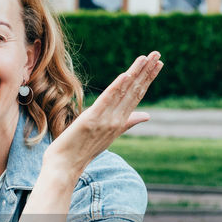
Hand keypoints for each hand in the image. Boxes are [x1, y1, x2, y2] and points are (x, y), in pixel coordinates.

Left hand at [44, 51, 162, 179]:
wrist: (64, 167)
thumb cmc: (82, 150)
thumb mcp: (108, 135)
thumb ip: (128, 122)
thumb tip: (147, 115)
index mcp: (119, 122)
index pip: (137, 95)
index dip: (147, 78)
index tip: (157, 63)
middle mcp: (116, 120)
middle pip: (134, 91)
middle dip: (146, 72)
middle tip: (157, 54)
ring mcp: (105, 120)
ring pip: (124, 93)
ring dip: (136, 73)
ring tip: (146, 58)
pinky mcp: (91, 120)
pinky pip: (106, 101)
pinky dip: (116, 88)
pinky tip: (125, 75)